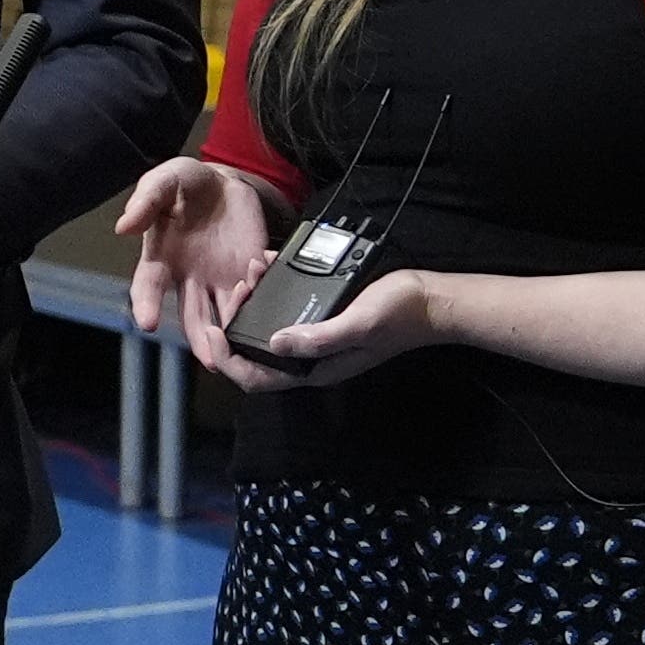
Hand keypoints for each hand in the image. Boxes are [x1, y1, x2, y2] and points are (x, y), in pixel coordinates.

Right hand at [120, 157, 282, 385]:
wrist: (224, 182)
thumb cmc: (186, 183)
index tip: (147, 322)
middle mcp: (191, 277)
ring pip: (224, 317)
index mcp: (162, 259)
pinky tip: (266, 306)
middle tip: (209, 358)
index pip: (149, 287)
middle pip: (192, 318)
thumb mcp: (164, 180)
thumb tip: (125, 225)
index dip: (147, 305)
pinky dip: (261, 301)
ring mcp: (222, 278)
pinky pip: (256, 294)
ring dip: (231, 334)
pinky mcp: (250, 272)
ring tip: (238, 345)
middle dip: (200, 340)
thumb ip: (146, 199)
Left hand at [240, 263, 456, 383]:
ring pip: (269, 326)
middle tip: (235, 290)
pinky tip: (269, 266)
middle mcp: (311, 356)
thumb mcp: (359, 325)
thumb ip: (319, 338)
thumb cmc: (400, 315)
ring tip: (251, 272)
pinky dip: (272, 289)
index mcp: (315, 369)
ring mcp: (317, 336)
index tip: (211, 330)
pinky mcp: (323, 315)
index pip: (258, 379)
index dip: (228, 361)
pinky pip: (287, 307)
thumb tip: (275, 343)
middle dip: (236, 324)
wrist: (433, 299)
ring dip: (253, 303)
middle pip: (257, 351)